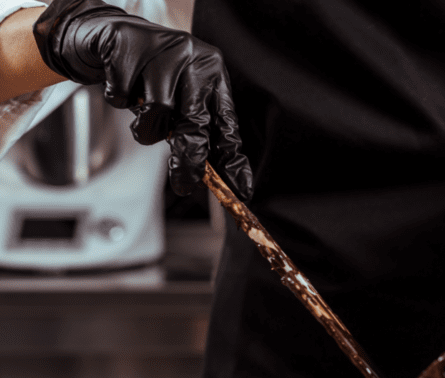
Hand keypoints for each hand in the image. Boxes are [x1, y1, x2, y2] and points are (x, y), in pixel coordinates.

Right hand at [33, 0, 251, 199]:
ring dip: (146, 127)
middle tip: (185, 183)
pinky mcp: (128, 50)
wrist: (118, 36)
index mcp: (213, 73)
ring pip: (157, 114)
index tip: (240, 187)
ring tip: (144, 116)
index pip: (227, 122)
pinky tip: (125, 87)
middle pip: (195, 121)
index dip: (232, 158)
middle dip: (190, 159)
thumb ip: (198, 128)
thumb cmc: (156, 73)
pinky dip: (120, 101)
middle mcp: (193, 60)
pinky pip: (123, 98)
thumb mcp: (186, 95)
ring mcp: (161, 53)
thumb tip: (212, 175)